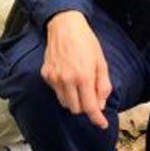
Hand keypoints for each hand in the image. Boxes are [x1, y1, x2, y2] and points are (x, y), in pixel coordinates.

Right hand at [41, 10, 110, 127]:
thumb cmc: (85, 42)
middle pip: (76, 109)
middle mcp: (67, 80)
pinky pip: (56, 92)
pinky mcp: (46, 75)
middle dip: (85, 106)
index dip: (97, 118)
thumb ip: (103, 86)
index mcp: (83, 76)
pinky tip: (68, 76)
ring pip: (65, 103)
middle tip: (90, 93)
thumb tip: (100, 104)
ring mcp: (54, 78)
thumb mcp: (101, 62)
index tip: (101, 124)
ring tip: (78, 83)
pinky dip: (64, 90)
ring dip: (74, 100)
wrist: (65, 26)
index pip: (90, 107)